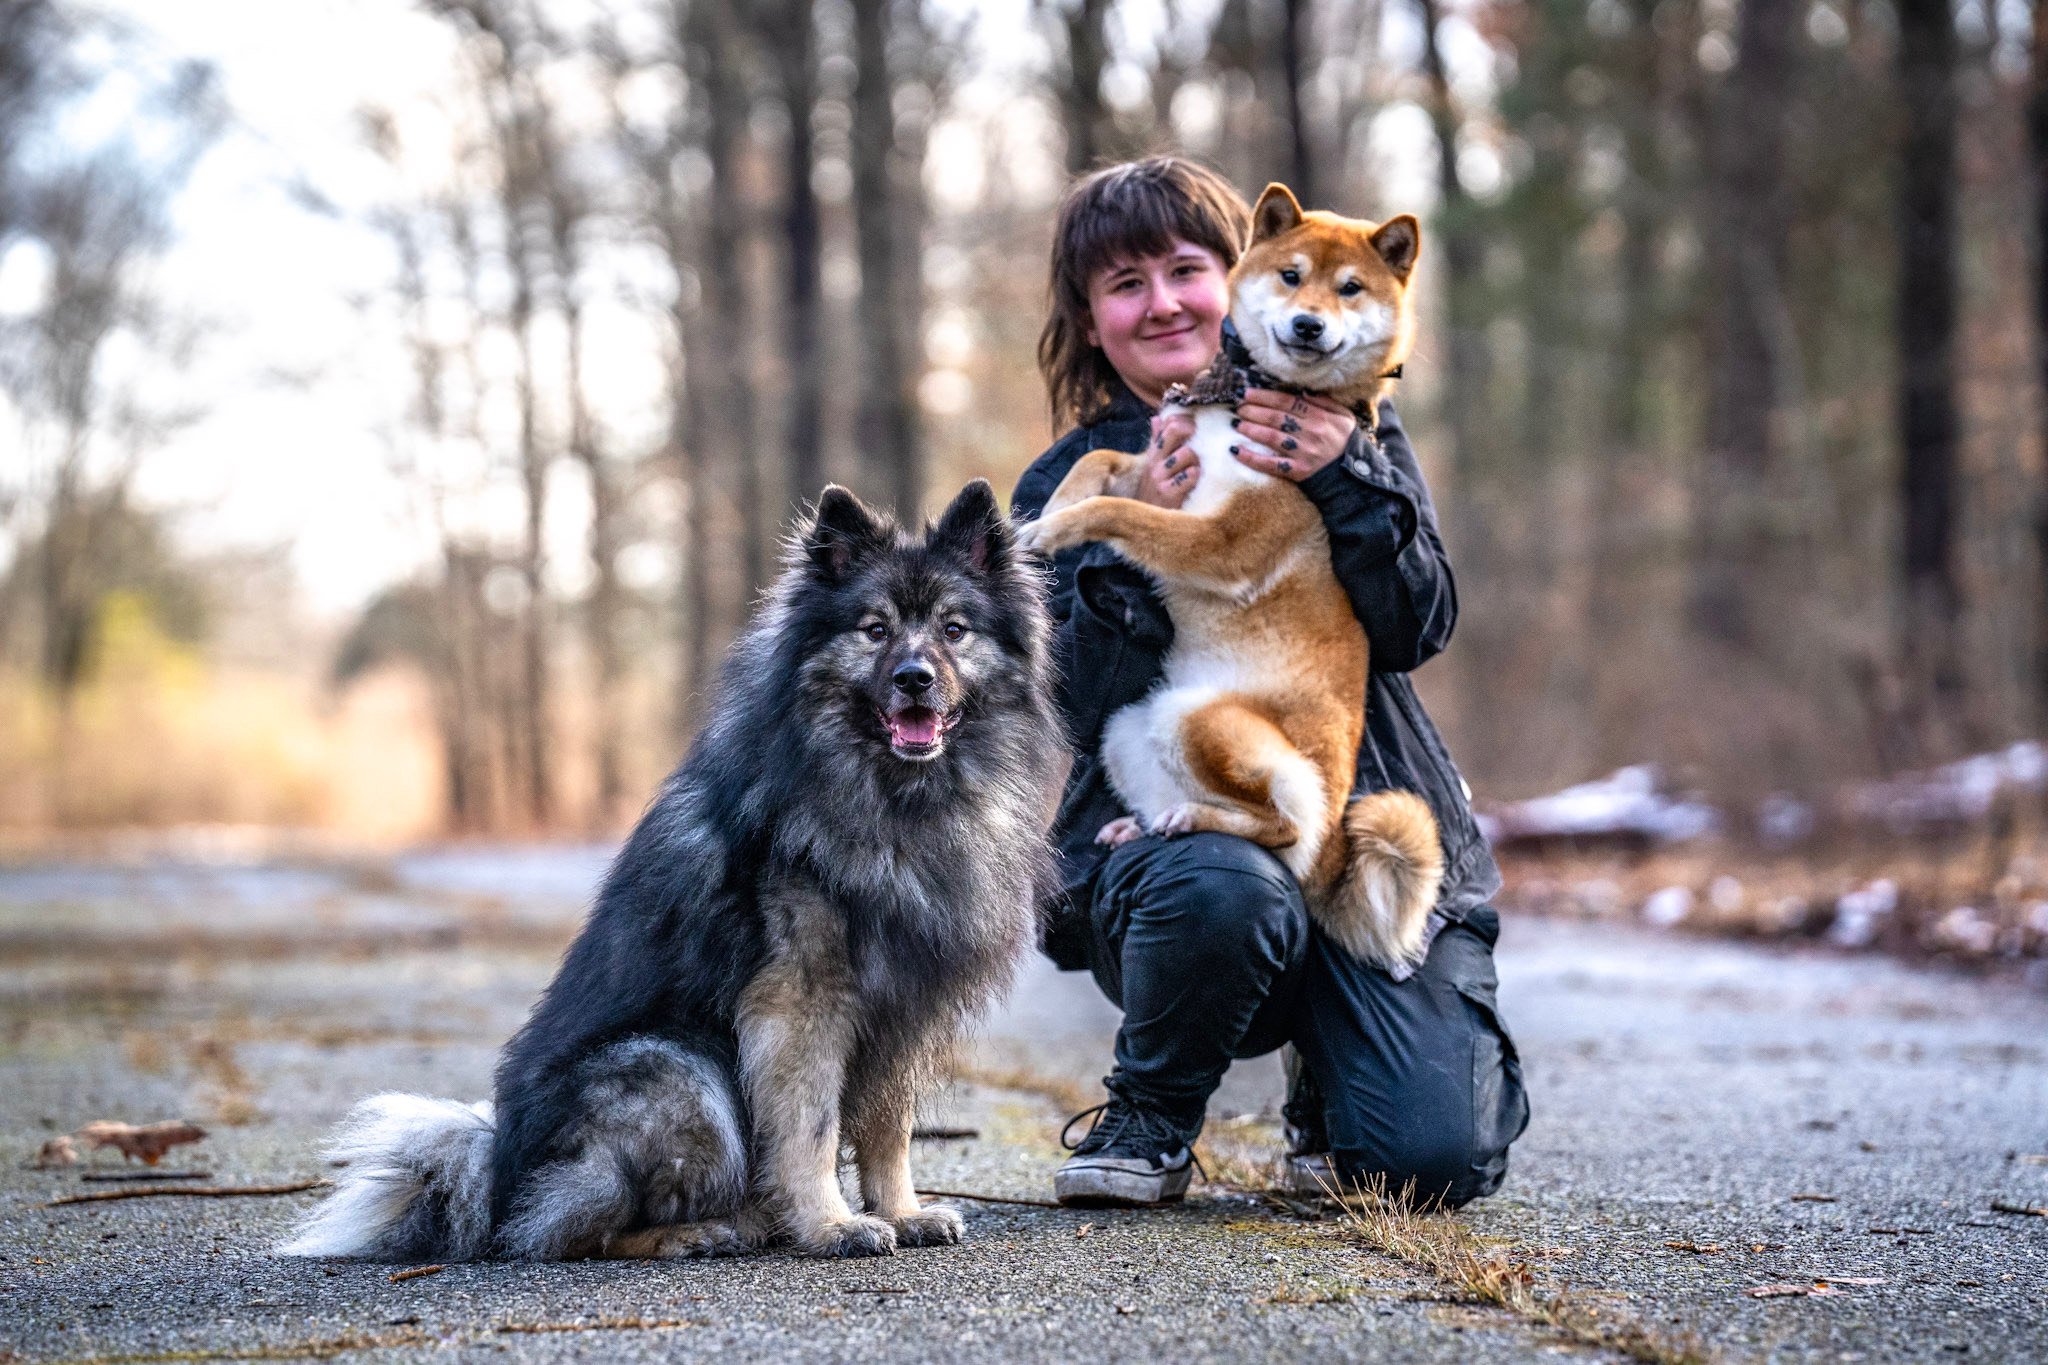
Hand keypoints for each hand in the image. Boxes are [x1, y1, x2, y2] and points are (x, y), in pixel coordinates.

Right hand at [1134, 412, 1197, 507]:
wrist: (1144, 522)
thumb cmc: (1153, 492)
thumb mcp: (1153, 465)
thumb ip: (1156, 441)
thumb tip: (1157, 418)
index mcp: (1154, 453)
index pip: (1168, 422)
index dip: (1185, 420)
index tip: (1195, 428)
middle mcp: (1155, 462)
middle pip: (1175, 430)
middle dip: (1192, 431)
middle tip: (1200, 441)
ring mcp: (1160, 477)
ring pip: (1187, 453)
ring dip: (1197, 460)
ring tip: (1197, 469)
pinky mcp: (1168, 493)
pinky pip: (1189, 476)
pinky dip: (1195, 476)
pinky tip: (1195, 481)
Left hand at [1230, 388, 1354, 481]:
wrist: (1355, 474)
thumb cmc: (1345, 442)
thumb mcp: (1343, 416)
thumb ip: (1324, 402)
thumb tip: (1303, 391)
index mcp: (1320, 416)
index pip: (1287, 402)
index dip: (1265, 396)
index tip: (1247, 393)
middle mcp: (1310, 432)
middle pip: (1276, 418)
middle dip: (1253, 410)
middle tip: (1238, 407)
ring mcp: (1303, 453)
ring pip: (1271, 437)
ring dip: (1251, 429)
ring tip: (1236, 423)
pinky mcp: (1298, 471)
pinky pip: (1271, 464)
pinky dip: (1252, 458)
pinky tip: (1236, 451)